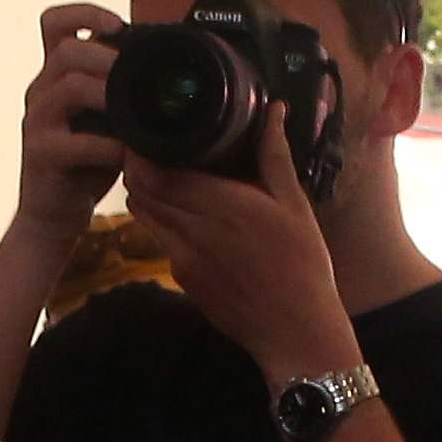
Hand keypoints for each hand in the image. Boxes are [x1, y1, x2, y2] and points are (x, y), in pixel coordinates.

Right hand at [10, 2, 128, 238]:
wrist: (53, 214)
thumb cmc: (85, 163)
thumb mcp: (104, 118)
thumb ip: (120, 90)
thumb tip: (166, 67)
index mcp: (54, 76)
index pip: (54, 22)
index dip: (85, 12)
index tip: (118, 25)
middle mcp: (39, 91)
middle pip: (66, 50)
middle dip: (107, 57)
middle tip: (136, 78)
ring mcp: (36, 122)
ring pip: (69, 86)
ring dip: (110, 94)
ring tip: (136, 112)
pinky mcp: (40, 154)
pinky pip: (76, 142)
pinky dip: (110, 146)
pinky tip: (130, 154)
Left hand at [124, 107, 351, 384]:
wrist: (296, 332)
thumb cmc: (304, 265)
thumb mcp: (295, 205)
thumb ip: (275, 155)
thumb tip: (273, 109)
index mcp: (220, 205)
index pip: (155, 173)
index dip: (141, 151)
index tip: (147, 133)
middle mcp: (192, 230)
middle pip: (140, 191)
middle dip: (138, 167)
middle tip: (149, 148)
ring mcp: (182, 258)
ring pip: (144, 215)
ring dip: (146, 193)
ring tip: (162, 175)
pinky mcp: (183, 279)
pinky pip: (160, 240)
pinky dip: (162, 221)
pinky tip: (184, 215)